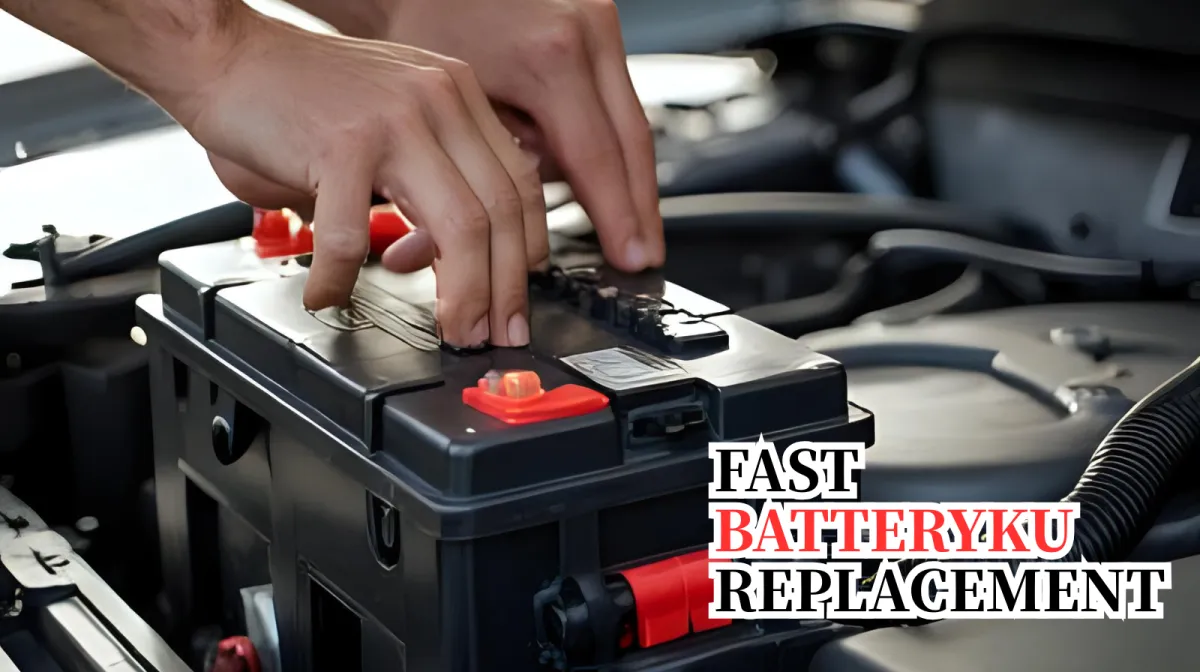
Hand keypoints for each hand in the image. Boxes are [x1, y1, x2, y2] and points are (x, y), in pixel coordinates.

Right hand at [178, 14, 544, 346]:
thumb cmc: (299, 94)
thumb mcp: (392, 117)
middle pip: (501, 212)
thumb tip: (456, 254)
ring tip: (449, 330)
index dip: (527, 253)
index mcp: (457, 94)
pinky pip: (354, 238)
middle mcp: (437, 100)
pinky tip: (328, 295)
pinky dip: (343, 280)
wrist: (224, 53)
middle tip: (494, 334)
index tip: (517, 298)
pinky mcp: (340, 144)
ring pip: (459, 228)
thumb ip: (432, 171)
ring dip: (461, 296)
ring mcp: (393, 121)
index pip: (521, 184)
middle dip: (504, 289)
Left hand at [378, 0, 664, 271]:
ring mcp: (597, 22)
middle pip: (632, 142)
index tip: (629, 258)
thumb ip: (471, 177)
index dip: (615, 217)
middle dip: (639, 207)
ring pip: (628, 121)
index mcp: (550, 56)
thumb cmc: (419, 23)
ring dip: (627, 178)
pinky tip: (605, 179)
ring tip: (628, 228)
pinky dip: (611, 142)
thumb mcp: (444, 110)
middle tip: (645, 255)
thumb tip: (475, 246)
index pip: (596, 158)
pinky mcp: (597, 21)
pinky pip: (614, 97)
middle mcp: (586, 33)